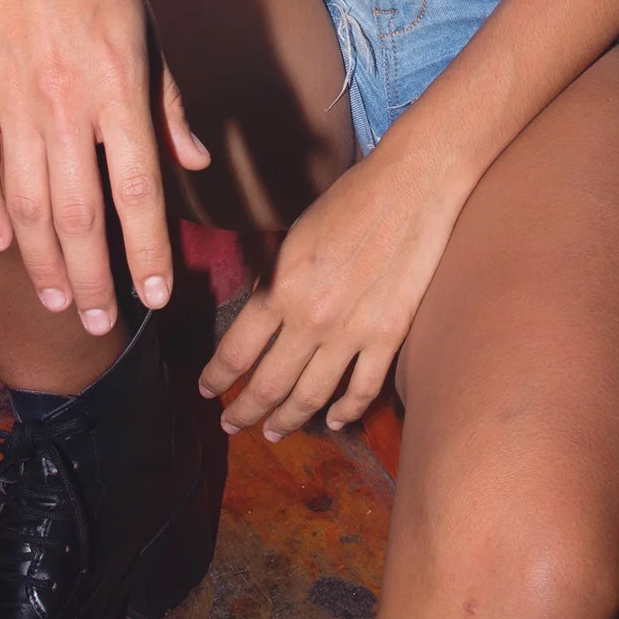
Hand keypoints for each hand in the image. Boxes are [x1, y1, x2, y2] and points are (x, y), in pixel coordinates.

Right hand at [0, 0, 210, 331]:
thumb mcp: (148, 22)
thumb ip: (168, 99)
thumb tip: (192, 162)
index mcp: (117, 84)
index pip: (137, 190)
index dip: (146, 250)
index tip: (156, 295)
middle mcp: (64, 101)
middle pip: (77, 214)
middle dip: (93, 278)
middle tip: (105, 324)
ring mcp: (10, 97)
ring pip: (24, 204)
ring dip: (42, 261)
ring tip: (61, 300)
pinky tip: (4, 242)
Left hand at [197, 143, 463, 439]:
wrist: (411, 186)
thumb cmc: (350, 199)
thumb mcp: (294, 235)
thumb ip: (274, 279)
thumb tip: (259, 311)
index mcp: (281, 287)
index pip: (236, 351)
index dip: (216, 376)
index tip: (206, 388)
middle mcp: (311, 318)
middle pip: (268, 385)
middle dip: (243, 411)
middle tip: (231, 424)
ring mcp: (352, 332)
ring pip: (311, 397)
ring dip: (288, 420)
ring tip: (273, 431)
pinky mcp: (389, 336)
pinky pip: (362, 390)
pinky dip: (346, 412)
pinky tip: (335, 420)